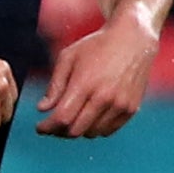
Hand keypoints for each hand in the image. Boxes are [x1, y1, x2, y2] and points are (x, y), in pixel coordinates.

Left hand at [36, 14, 155, 137]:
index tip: (40, 128)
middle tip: (53, 125)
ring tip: (72, 119)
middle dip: (59, 131)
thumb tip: (42, 108)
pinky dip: (95, 128)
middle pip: (75, 131)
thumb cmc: (97, 45)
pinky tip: (90, 117)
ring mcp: (120, 105)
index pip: (61, 118)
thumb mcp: (68, 58)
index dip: (47, 127)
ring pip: (91, 133)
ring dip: (78, 130)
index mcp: (85, 84)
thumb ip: (54, 85)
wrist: (134, 38)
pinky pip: (108, 130)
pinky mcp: (131, 108)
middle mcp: (104, 97)